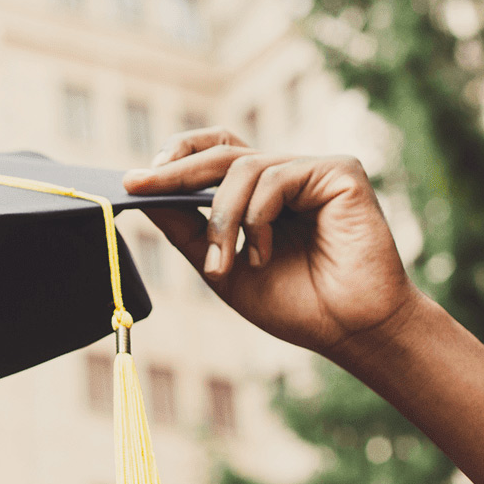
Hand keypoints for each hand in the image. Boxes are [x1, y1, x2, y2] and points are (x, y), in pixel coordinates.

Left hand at [122, 128, 421, 360]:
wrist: (348, 330)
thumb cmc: (294, 303)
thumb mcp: (220, 266)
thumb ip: (186, 229)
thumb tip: (141, 192)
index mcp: (260, 193)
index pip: (213, 152)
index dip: (176, 157)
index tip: (134, 181)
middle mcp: (286, 174)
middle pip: (220, 152)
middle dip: (174, 174)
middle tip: (139, 186)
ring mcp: (314, 170)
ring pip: (242, 168)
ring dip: (222, 218)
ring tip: (226, 263)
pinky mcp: (340, 172)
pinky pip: (276, 177)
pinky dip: (258, 217)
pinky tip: (264, 253)